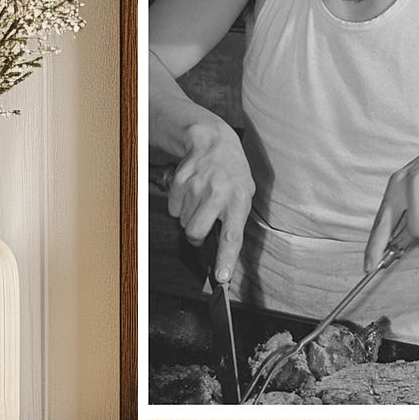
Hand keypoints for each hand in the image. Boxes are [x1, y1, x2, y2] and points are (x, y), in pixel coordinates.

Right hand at [167, 123, 254, 282]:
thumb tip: (224, 251)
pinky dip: (180, 204)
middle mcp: (218, 194)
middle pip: (196, 232)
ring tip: (202, 199)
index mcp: (239, 200)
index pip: (232, 236)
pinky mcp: (180, 181)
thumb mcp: (244, 193)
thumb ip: (235, 220)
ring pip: (184, 221)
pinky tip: (192, 191)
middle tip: (204, 223)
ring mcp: (197, 187)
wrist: (214, 142)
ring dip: (190, 216)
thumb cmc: (232, 173)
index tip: (222, 277)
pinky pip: (174, 208)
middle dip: (196, 235)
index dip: (226, 258)